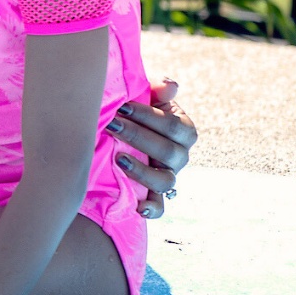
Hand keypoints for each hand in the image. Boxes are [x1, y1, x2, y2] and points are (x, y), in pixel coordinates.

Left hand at [107, 77, 196, 218]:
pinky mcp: (154, 194)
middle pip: (169, 151)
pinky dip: (152, 209)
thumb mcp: (144, 95)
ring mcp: (168, 175)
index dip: (149, 116)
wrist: (116, 131)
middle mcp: (179, 155)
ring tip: (120, 160)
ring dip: (144, 171)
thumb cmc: (133, 108)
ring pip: (166, 180)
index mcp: (182, 130)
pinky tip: (138, 207)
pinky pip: (160, 207)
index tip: (123, 106)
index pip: (173, 125)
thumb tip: (170, 85)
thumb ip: (156, 88)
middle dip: (139, 137)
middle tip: (112, 124)